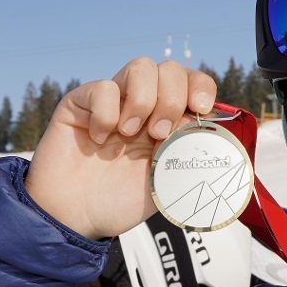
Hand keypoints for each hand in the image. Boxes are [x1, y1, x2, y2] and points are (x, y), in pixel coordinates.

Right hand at [25, 57, 215, 239]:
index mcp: (167, 122)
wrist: (74, 219)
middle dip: (171, 99)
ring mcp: (112, 102)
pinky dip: (105, 113)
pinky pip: (102, 87)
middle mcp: (141, 107)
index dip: (201, 87)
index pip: (192, 83)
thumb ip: (186, 157)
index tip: (200, 108)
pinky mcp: (81, 103)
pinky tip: (98, 138)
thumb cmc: (116, 203)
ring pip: (140, 67)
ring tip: (128, 134)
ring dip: (143, 100)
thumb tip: (211, 131)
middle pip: (170, 69)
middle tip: (158, 134)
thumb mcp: (165, 184)